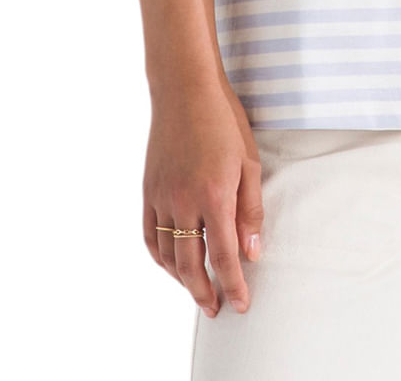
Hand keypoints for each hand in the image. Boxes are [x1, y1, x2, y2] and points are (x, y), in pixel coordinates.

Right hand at [143, 78, 265, 318]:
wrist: (185, 90)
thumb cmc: (223, 121)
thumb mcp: (249, 162)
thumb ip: (250, 210)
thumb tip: (252, 252)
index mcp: (214, 194)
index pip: (223, 256)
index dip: (233, 285)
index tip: (241, 304)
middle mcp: (183, 201)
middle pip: (191, 265)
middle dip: (205, 293)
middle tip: (216, 309)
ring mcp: (161, 197)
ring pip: (167, 256)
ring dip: (182, 280)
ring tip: (198, 291)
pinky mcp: (148, 191)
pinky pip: (149, 236)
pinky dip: (160, 258)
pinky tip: (172, 265)